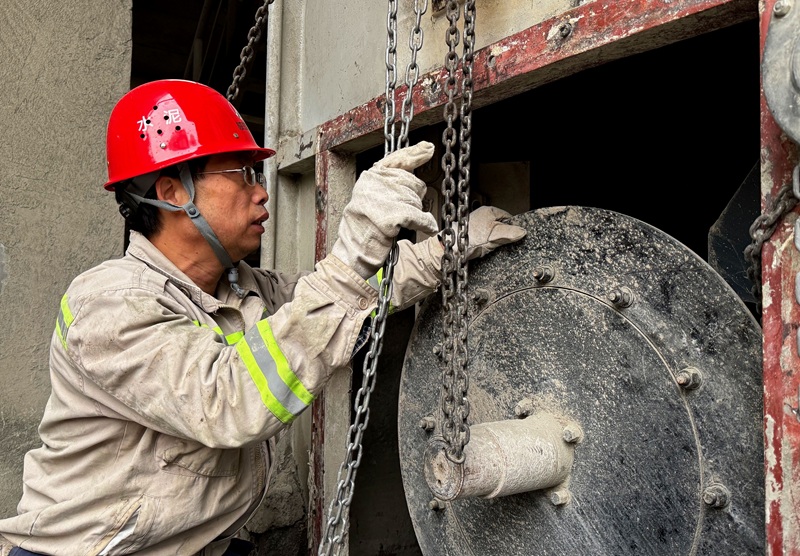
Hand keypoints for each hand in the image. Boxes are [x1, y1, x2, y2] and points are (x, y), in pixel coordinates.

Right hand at [331, 141, 438, 278]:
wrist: (354, 250)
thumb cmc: (363, 228)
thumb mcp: (371, 198)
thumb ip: (388, 184)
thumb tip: (410, 174)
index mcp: (370, 177)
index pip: (397, 159)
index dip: (415, 153)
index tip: (428, 148)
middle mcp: (376, 182)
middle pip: (413, 182)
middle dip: (414, 198)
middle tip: (401, 212)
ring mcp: (385, 197)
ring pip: (417, 200)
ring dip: (415, 213)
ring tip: (398, 223)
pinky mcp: (394, 214)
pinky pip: (420, 217)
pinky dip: (425, 224)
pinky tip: (425, 227)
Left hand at [444, 205, 525, 259]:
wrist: (452, 249)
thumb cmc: (468, 238)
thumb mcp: (494, 234)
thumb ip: (510, 232)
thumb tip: (522, 231)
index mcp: (488, 211)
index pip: (508, 217)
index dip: (512, 226)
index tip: (514, 234)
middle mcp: (482, 217)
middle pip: (501, 226)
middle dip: (502, 235)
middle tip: (500, 242)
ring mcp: (477, 227)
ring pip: (493, 235)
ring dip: (494, 242)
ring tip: (489, 245)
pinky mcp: (474, 237)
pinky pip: (486, 242)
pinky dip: (487, 247)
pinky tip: (484, 249)